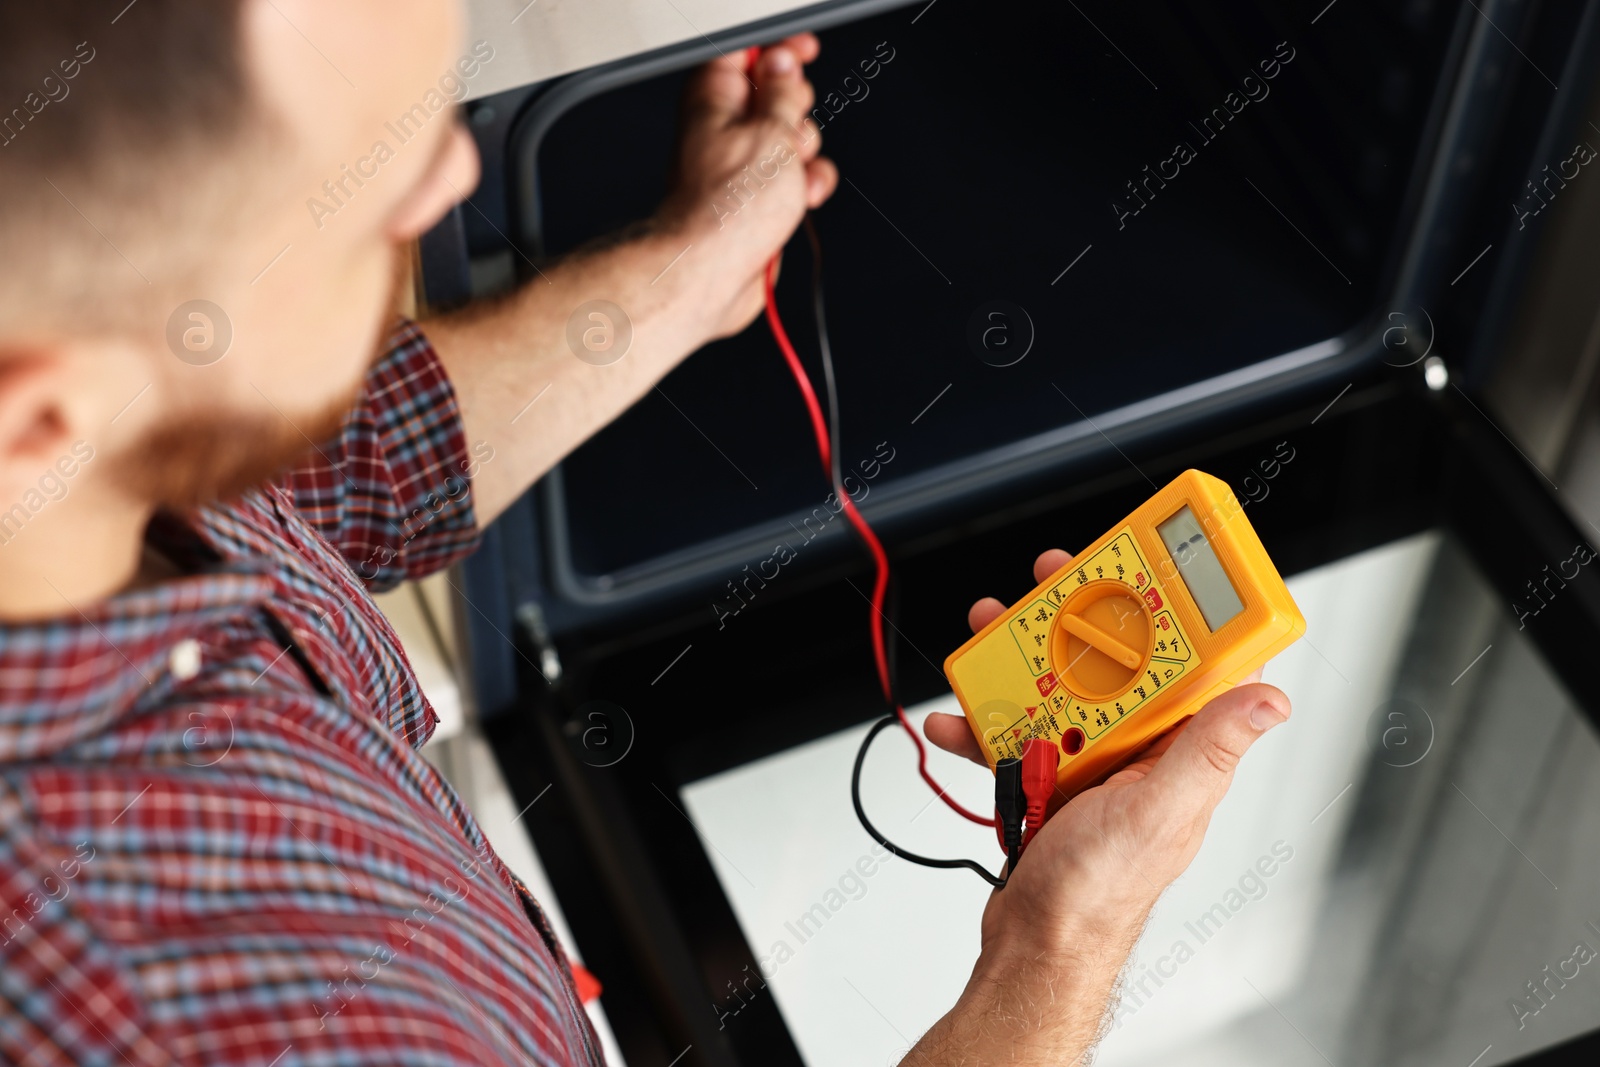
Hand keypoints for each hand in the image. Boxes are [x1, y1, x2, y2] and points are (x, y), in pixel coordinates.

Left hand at [654, 35, 838, 341]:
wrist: (712, 270)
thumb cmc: (725, 209)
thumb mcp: (771, 134)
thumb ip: (782, 94)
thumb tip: (785, 67)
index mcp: (715, 98)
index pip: (748, 52)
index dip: (779, 48)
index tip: (804, 51)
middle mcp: (724, 129)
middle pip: (776, 97)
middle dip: (797, 111)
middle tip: (790, 132)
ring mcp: (741, 165)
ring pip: (790, 140)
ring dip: (805, 155)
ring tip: (792, 174)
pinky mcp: (756, 197)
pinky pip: (793, 178)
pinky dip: (806, 186)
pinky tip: (801, 197)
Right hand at [908, 549, 1291, 1064]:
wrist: (1036, 943)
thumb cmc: (1102, 894)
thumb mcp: (1160, 811)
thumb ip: (1209, 750)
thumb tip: (1271, 698)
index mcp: (1179, 750)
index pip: (1196, 663)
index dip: (1179, 609)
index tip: (1156, 566)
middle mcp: (1139, 750)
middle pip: (1114, 659)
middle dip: (1077, 615)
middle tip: (1051, 580)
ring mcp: (1091, 760)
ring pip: (1057, 684)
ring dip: (1016, 659)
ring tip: (989, 639)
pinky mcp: (1046, 773)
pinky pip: (1013, 730)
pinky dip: (982, 722)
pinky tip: (960, 721)